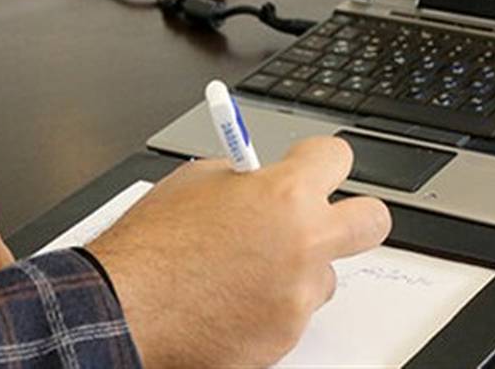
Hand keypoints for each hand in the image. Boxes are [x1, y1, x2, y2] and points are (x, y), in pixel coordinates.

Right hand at [88, 136, 391, 367]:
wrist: (122, 309)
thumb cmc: (151, 246)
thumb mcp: (197, 181)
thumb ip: (246, 178)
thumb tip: (264, 179)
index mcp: (285, 193)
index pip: (338, 157)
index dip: (320, 160)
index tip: (310, 166)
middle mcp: (304, 242)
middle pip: (372, 220)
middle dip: (354, 215)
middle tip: (326, 218)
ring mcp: (298, 295)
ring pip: (325, 275)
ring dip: (299, 270)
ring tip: (246, 270)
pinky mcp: (285, 336)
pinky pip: (293, 313)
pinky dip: (271, 306)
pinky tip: (232, 299)